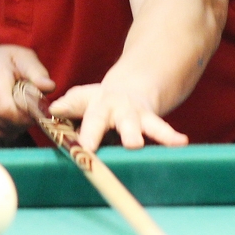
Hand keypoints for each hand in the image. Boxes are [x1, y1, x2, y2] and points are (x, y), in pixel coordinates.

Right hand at [0, 44, 53, 138]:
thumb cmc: (3, 61)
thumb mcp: (23, 57)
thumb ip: (37, 72)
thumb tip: (49, 87)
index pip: (7, 109)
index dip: (27, 113)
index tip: (37, 105)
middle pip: (9, 121)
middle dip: (26, 118)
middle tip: (30, 104)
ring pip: (6, 130)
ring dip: (19, 123)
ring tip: (17, 105)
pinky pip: (0, 134)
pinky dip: (10, 127)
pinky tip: (8, 112)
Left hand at [49, 83, 189, 150]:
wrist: (132, 86)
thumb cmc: (100, 101)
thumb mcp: (83, 99)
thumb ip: (70, 105)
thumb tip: (52, 110)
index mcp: (99, 106)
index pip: (92, 120)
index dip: (89, 134)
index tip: (85, 148)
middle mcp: (121, 110)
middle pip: (124, 122)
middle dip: (128, 133)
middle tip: (131, 144)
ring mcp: (139, 116)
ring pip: (149, 124)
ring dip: (156, 134)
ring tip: (165, 143)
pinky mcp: (154, 122)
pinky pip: (164, 131)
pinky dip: (172, 138)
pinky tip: (182, 143)